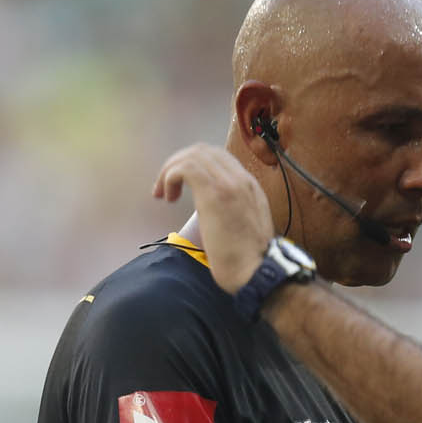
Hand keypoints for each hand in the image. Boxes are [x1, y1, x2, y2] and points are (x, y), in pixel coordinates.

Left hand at [151, 143, 275, 293]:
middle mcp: (241, 179)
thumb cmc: (248, 260)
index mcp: (249, 186)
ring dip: (171, 170)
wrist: (257, 272)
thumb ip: (232, 209)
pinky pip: (186, 168)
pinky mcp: (215, 193)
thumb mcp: (244, 225)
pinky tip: (168, 196)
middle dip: (179, 163)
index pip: (218, 157)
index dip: (194, 165)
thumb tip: (211, 209)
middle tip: (165, 187)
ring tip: (164, 193)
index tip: (181, 186)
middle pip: (203, 150)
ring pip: (193, 155)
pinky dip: (171, 177)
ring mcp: (230, 184)